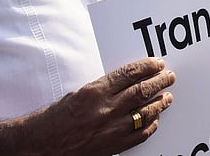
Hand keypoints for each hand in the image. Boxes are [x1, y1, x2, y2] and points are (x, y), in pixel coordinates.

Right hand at [22, 58, 174, 154]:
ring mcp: (111, 129)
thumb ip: (104, 87)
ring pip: (145, 113)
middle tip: (169, 77)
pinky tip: (154, 119)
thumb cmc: (54, 119)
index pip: (130, 73)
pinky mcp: (112, 146)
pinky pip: (140, 135)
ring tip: (167, 97)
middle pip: (142, 91)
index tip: (157, 63)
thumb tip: (128, 80)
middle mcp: (105, 109)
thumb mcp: (78, 93)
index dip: (147, 67)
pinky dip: (150, 126)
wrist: (39, 145)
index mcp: (94, 92)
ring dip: (160, 103)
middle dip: (160, 82)